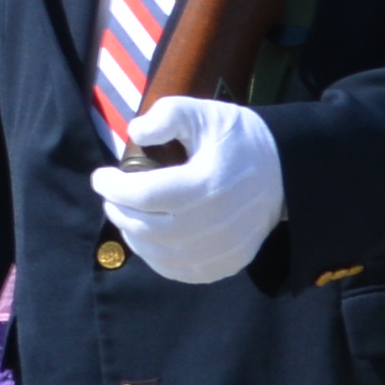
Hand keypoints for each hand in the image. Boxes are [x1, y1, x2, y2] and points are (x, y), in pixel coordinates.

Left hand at [104, 94, 284, 284]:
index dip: (114, 188)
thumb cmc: (237, 139)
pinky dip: (156, 258)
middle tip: (110, 197)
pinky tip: (148, 238)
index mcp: (209, 182)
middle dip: (120, 212)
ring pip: (162, 254)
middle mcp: (217, 222)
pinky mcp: (228, 263)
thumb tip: (136, 132)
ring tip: (125, 215)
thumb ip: (168, 115)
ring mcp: (225, 248)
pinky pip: (181, 271)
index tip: (100, 177)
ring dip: (134, 236)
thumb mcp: (205, 112)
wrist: (284, 171)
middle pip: (150, 228)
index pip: (147, 194)